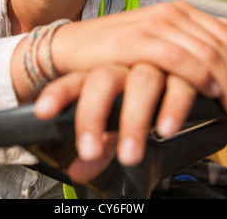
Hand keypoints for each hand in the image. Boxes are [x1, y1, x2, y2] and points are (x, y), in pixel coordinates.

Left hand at [34, 63, 196, 181]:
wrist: (166, 53)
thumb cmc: (133, 91)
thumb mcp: (116, 116)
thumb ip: (101, 143)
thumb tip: (77, 172)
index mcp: (102, 72)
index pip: (75, 80)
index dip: (59, 94)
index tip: (44, 111)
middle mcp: (125, 66)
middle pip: (104, 80)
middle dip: (93, 115)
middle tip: (89, 151)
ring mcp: (153, 64)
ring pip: (142, 81)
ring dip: (135, 118)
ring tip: (129, 154)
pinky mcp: (183, 70)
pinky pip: (180, 85)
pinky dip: (174, 107)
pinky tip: (166, 128)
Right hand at [49, 0, 226, 120]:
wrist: (73, 45)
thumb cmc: (116, 48)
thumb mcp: (157, 39)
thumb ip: (190, 38)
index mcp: (180, 12)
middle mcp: (171, 13)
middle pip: (223, 47)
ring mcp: (154, 24)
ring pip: (207, 54)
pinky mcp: (137, 40)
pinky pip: (179, 59)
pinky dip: (200, 78)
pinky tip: (210, 95)